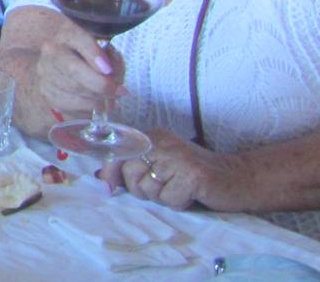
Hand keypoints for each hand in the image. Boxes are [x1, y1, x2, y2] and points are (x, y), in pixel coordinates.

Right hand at [33, 21, 126, 119]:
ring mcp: (45, 72)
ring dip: (97, 97)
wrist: (69, 71)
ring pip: (74, 89)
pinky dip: (89, 106)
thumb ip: (112, 60)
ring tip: (108, 97)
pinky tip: (96, 102)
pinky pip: (70, 103)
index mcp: (68, 34)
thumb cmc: (94, 60)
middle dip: (100, 84)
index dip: (93, 55)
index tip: (108, 70)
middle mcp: (51, 50)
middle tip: (119, 91)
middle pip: (73, 69)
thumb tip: (110, 76)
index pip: (78, 39)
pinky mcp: (46, 92)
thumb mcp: (108, 53)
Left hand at [101, 129, 246, 211]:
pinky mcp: (193, 176)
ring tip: (180, 189)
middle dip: (142, 190)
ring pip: (148, 190)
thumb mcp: (161, 167)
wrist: (238, 179)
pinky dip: (179, 203)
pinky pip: (169, 200)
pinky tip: (192, 195)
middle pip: (130, 175)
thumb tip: (102, 180)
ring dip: (163, 198)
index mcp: (152, 137)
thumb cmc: (194, 177)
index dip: (110, 172)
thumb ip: (133, 169)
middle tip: (164, 188)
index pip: (118, 153)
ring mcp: (177, 158)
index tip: (107, 187)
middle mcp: (162, 142)